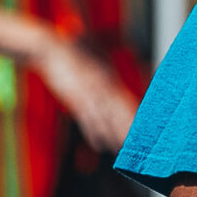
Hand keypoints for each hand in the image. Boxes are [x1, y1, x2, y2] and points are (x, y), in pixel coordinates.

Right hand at [32, 33, 138, 152]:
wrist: (51, 46)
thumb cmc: (74, 52)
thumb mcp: (96, 61)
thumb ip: (106, 74)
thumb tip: (113, 86)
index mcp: (110, 78)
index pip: (128, 101)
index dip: (136, 116)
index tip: (145, 130)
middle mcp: (103, 86)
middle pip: (120, 112)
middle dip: (130, 130)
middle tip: (140, 145)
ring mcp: (88, 93)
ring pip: (105, 118)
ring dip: (115, 135)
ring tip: (123, 150)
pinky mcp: (73, 97)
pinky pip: (86, 119)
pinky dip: (94, 133)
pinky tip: (100, 145)